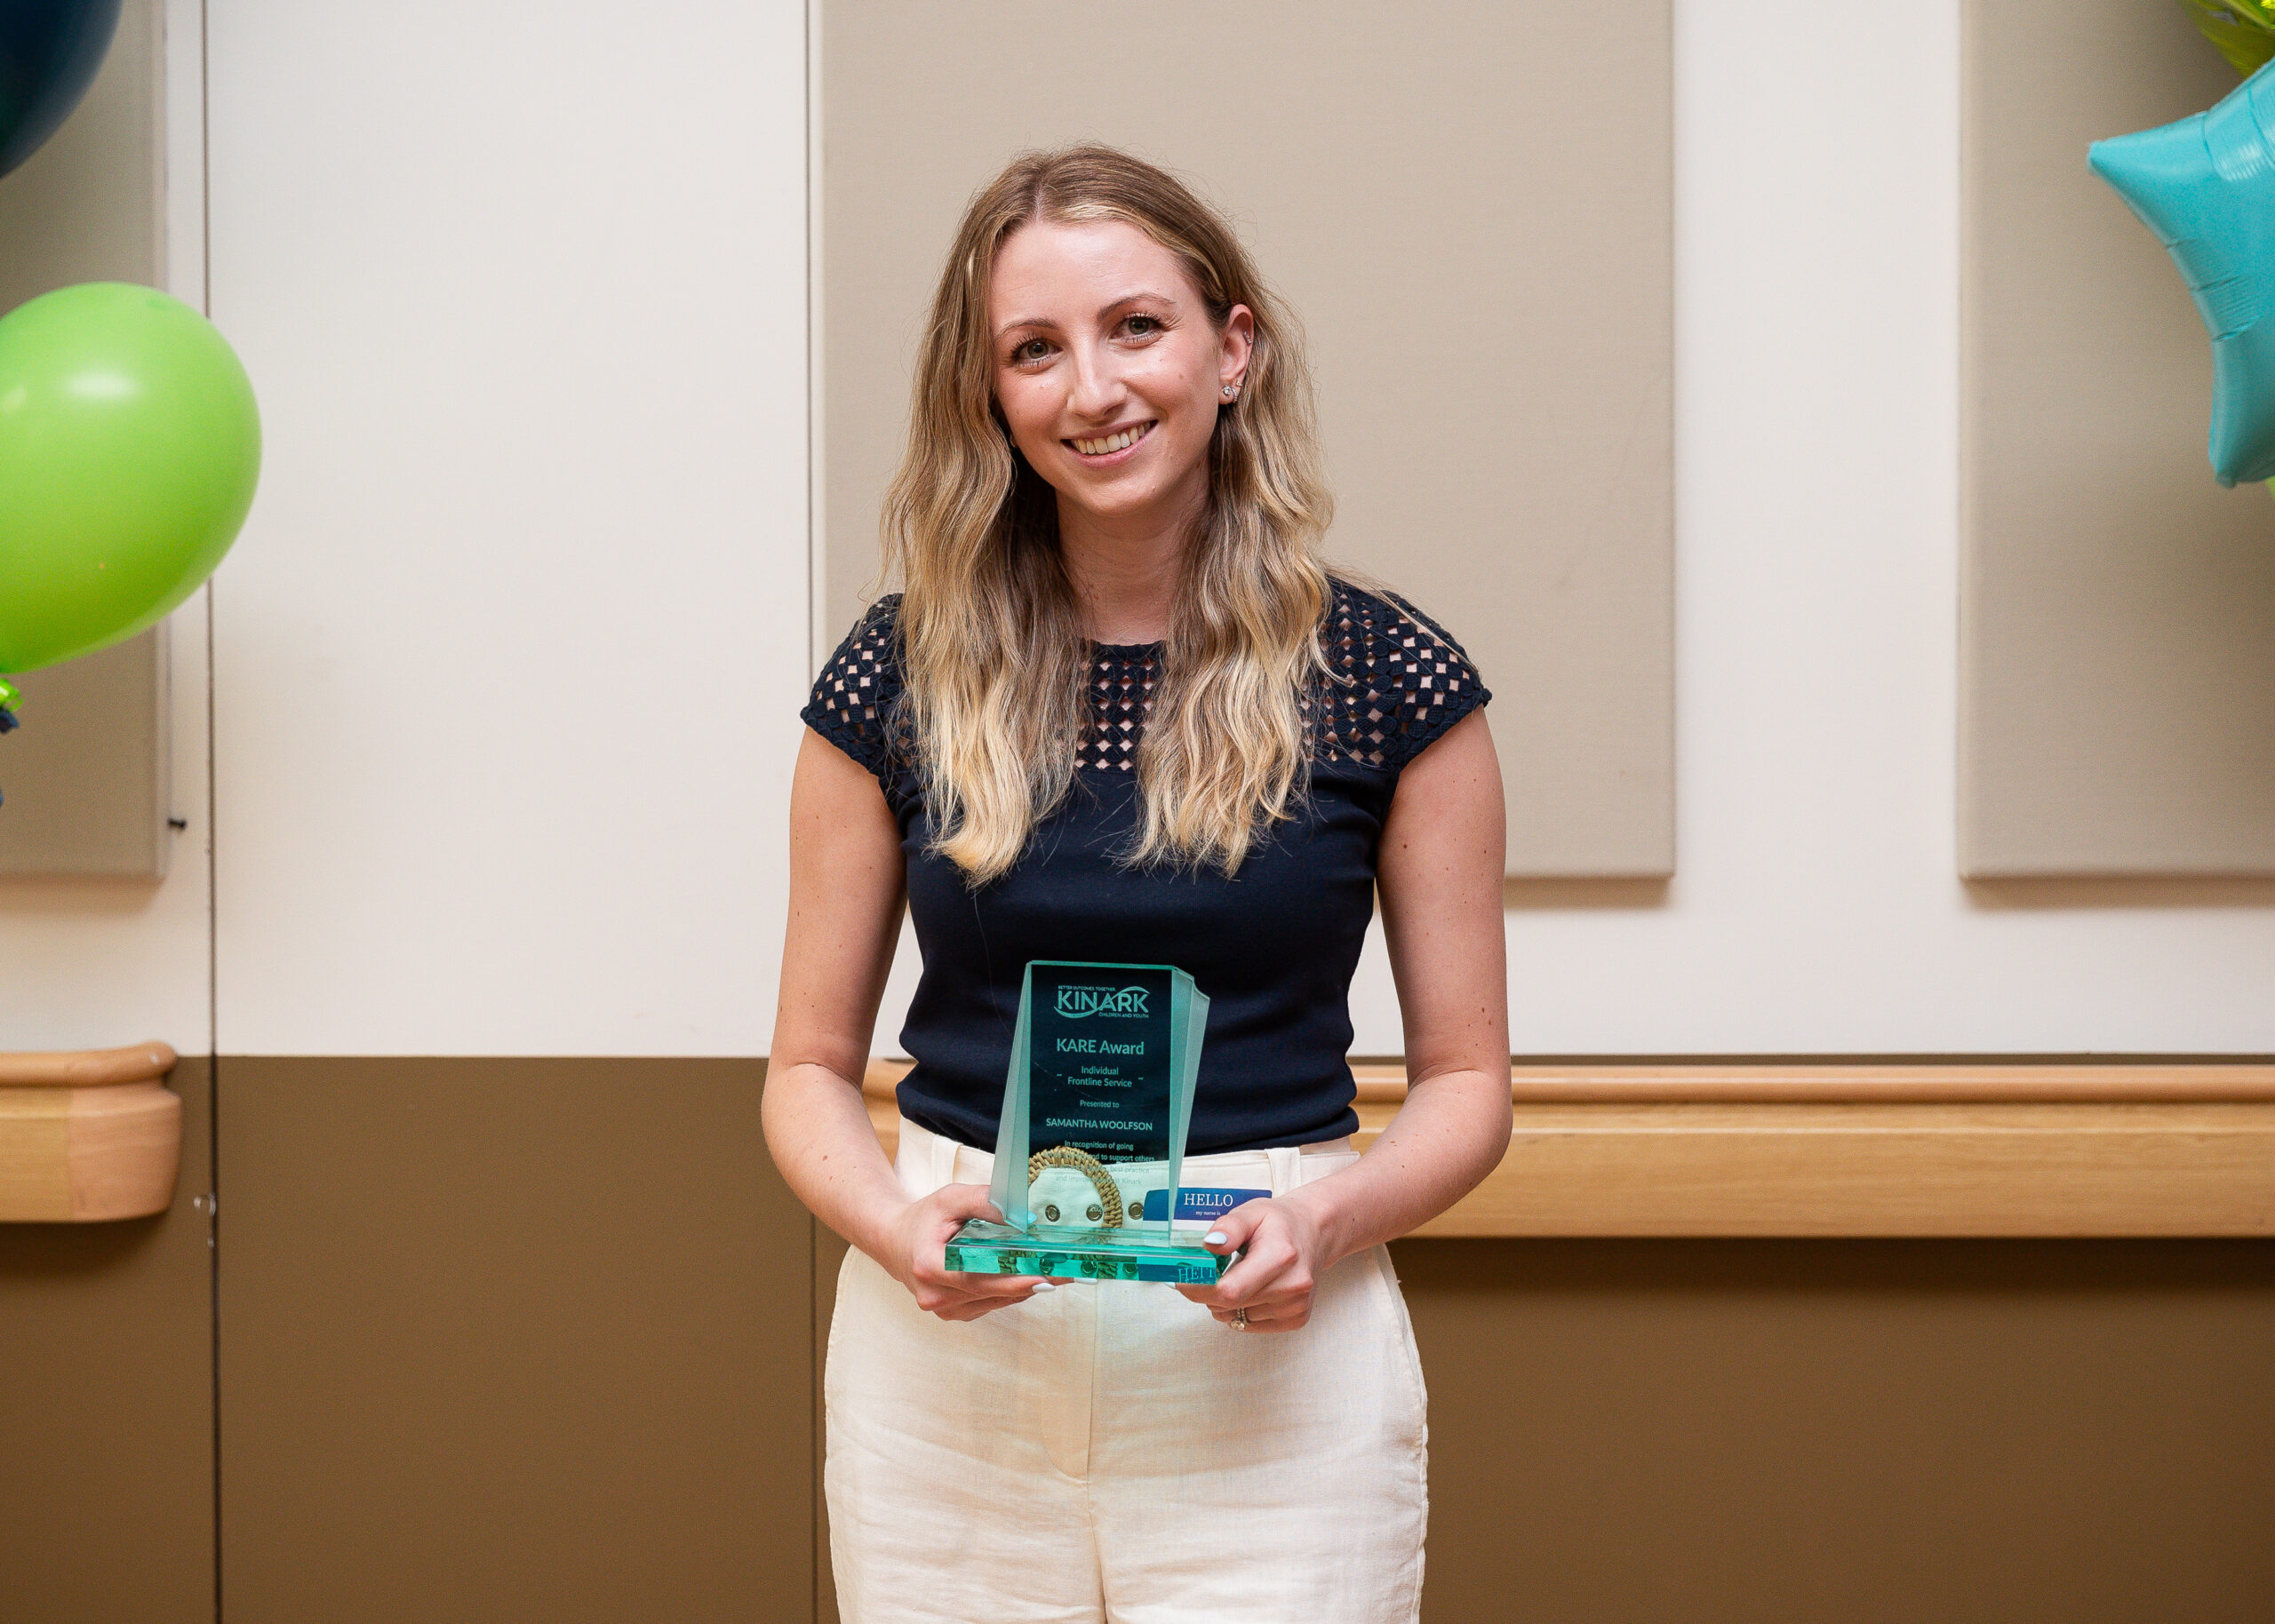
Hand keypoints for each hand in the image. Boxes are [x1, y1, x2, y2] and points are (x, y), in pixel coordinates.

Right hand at [879, 1182, 1051, 1321]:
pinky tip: (1029, 1277)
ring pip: (995, 1301)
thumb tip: (1022, 1214)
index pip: (979, 1277)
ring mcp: (942, 1309)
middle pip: (992, 1292)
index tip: (1045, 1274)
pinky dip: (1009, 1291)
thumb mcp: (950, 1198)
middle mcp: (935, 1295)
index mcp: (930, 1266)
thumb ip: (983, 1201)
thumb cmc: (923, 1219)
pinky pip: (989, 1304)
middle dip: (1031, 1281)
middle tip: (1066, 1270)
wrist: (893, 1241)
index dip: (1014, 1277)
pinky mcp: (952, 1314)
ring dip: (1024, 1287)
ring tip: (1057, 1272)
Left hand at [1176, 1196, 1326, 1332]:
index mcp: (1281, 1256)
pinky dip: (1241, 1310)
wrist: (1314, 1233)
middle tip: (1210, 1271)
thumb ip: (1228, 1227)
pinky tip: (1253, 1288)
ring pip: (1236, 1318)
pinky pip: (1250, 1325)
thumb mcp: (1251, 1212)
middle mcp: (1292, 1286)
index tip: (1182, 1280)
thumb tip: (1209, 1245)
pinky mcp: (1297, 1319)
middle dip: (1208, 1292)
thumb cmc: (1279, 1222)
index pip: (1229, 1290)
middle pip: (1230, 1305)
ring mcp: (1296, 1306)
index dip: (1199, 1289)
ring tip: (1239, 1275)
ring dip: (1226, 1302)